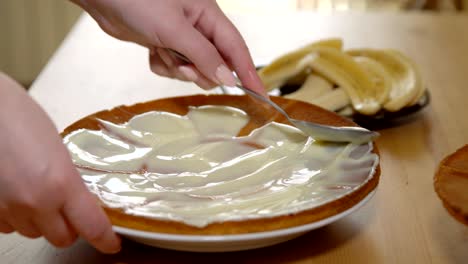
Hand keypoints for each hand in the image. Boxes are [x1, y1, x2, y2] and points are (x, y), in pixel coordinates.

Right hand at [0, 73, 120, 253]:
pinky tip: (16, 194)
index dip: (105, 239)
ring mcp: (7, 209)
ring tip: (38, 193)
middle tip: (71, 210)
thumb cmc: (18, 117)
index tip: (111, 243)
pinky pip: (8, 227)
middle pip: (62, 238)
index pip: (91, 226)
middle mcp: (34, 203)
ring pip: (33, 233)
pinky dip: (17, 217)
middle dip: (70, 228)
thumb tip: (78, 200)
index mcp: (61, 184)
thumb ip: (70, 180)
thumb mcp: (59, 149)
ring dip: (41, 222)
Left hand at [72, 0, 266, 94]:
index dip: (249, 72)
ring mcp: (181, 38)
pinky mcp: (164, 45)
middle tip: (180, 63)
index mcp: (208, 16)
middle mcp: (199, 28)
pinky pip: (172, 69)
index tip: (260, 95)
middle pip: (214, 64)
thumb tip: (227, 78)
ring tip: (160, 50)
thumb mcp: (174, 29)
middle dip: (197, 70)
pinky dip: (162, 66)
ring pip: (193, 70)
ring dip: (176, 68)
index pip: (237, 49)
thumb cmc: (138, 1)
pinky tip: (152, 51)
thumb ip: (202, 55)